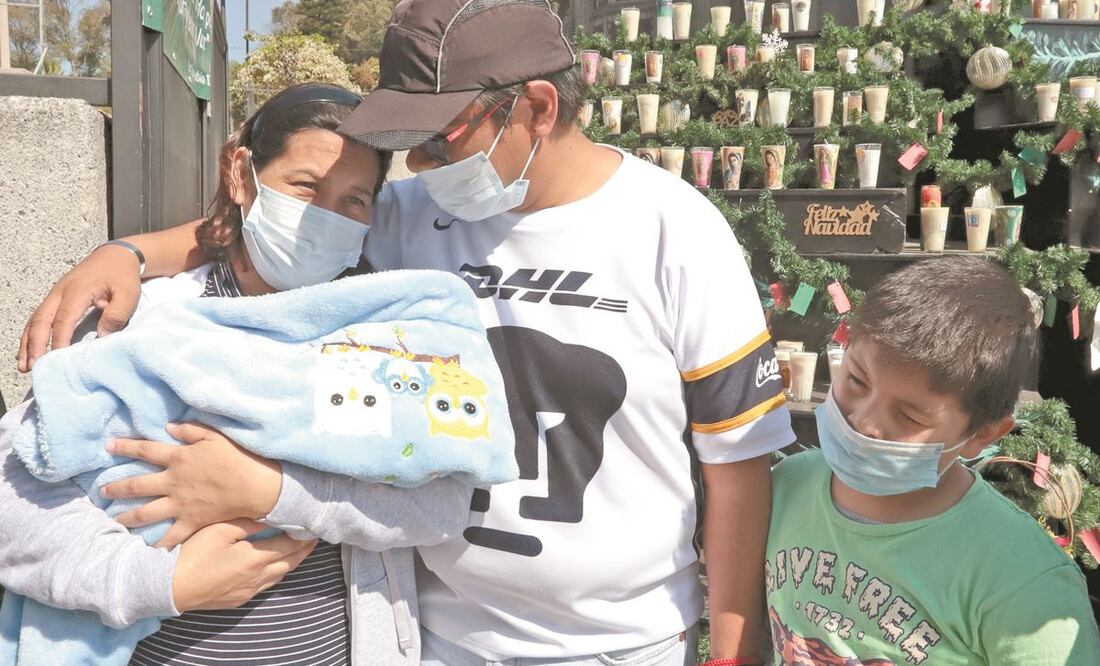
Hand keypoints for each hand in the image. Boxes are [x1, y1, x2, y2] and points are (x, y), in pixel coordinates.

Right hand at [17, 244, 141, 371]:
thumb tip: (101, 335)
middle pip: (41, 320)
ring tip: (24, 364)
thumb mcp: (128, 293)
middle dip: (34, 344)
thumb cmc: (122, 275)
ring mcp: (55, 294)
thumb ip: (116, 314)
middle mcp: (60, 292)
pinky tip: (27, 349)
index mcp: (77, 291)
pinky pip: (38, 317)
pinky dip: (30, 334)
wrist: (115, 255)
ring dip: (28, 342)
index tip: (56, 358)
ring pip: (35, 320)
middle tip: (32, 367)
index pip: (63, 319)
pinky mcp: (56, 297)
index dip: (58, 339)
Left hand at [104, 423, 282, 548]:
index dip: (125, 446)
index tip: (109, 445)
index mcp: (178, 458)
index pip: (145, 450)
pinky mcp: (191, 521)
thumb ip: (190, 431)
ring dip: (127, 516)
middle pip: (137, 485)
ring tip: (114, 520)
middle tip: (102, 491)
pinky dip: (158, 544)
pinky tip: (145, 550)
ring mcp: (180, 504)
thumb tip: (168, 427)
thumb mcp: (214, 437)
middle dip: (117, 488)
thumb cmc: (237, 458)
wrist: (254, 486)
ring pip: (146, 512)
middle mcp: (173, 482)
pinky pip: (171, 536)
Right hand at [172, 519, 316, 611]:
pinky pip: (265, 586)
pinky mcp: (238, 600)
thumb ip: (248, 522)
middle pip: (290, 563)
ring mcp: (248, 591)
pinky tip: (273, 567)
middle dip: (304, 551)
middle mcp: (257, 577)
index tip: (313, 527)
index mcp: (256, 558)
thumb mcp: (220, 529)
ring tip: (298, 551)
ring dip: (291, 563)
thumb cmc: (193, 554)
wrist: (169, 587)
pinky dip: (275, 574)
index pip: (290, 546)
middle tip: (313, 539)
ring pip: (279, 576)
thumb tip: (269, 516)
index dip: (304, 537)